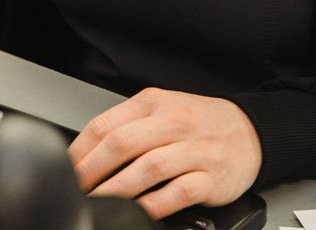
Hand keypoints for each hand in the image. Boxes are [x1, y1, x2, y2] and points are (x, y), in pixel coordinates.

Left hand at [68, 88, 261, 220]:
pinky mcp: (211, 176)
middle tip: (77, 190)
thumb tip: (88, 155)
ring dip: (118, 189)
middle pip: (122, 143)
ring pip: (148, 167)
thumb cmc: (197, 122)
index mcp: (152, 103)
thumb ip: (129, 127)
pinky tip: (140, 212)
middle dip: (92, 171)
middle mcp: (172, 122)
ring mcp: (193, 149)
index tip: (67, 171)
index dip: (81, 151)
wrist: (248, 130)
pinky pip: (179, 191)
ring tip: (99, 203)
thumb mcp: (161, 111)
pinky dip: (156, 203)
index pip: (106, 124)